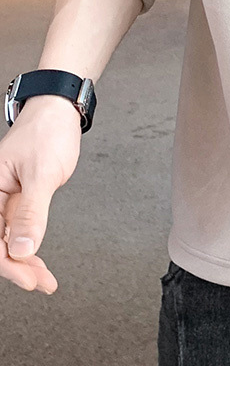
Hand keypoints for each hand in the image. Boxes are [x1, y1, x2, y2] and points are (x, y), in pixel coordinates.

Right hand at [0, 94, 82, 293]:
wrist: (59, 112)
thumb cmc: (46, 131)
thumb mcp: (42, 173)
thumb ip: (32, 212)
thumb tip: (24, 247)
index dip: (8, 262)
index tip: (27, 277)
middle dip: (17, 266)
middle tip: (39, 282)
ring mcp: (5, 199)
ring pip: (9, 240)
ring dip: (25, 261)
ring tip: (44, 279)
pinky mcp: (19, 200)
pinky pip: (19, 230)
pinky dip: (31, 246)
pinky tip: (39, 262)